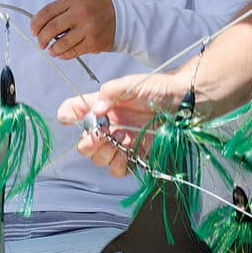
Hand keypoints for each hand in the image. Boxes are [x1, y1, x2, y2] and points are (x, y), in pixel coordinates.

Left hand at [31, 0, 114, 58]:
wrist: (121, 19)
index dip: (36, 23)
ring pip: (61, 43)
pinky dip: (63, 55)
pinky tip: (60, 53)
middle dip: (42, 38)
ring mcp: (88, 29)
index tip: (33, 30)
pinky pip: (72, 52)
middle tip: (41, 43)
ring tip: (51, 50)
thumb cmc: (96, 11)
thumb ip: (60, 11)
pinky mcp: (93, 43)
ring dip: (52, 49)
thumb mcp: (78, 2)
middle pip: (51, 28)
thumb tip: (40, 26)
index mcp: (74, 1)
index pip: (47, 12)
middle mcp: (80, 13)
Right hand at [57, 72, 185, 176]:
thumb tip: (96, 108)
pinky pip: (119, 169)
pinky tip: (127, 154)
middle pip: (85, 143)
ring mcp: (122, 142)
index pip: (76, 110)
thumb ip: (112, 92)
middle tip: (99, 137)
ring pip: (100, 158)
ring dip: (105, 153)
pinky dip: (119, 165)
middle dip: (88, 143)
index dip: (68, 115)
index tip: (68, 119)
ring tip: (120, 141)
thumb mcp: (132, 83)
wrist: (184, 102)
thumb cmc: (158, 88)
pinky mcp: (136, 155)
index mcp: (104, 106)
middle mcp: (109, 125)